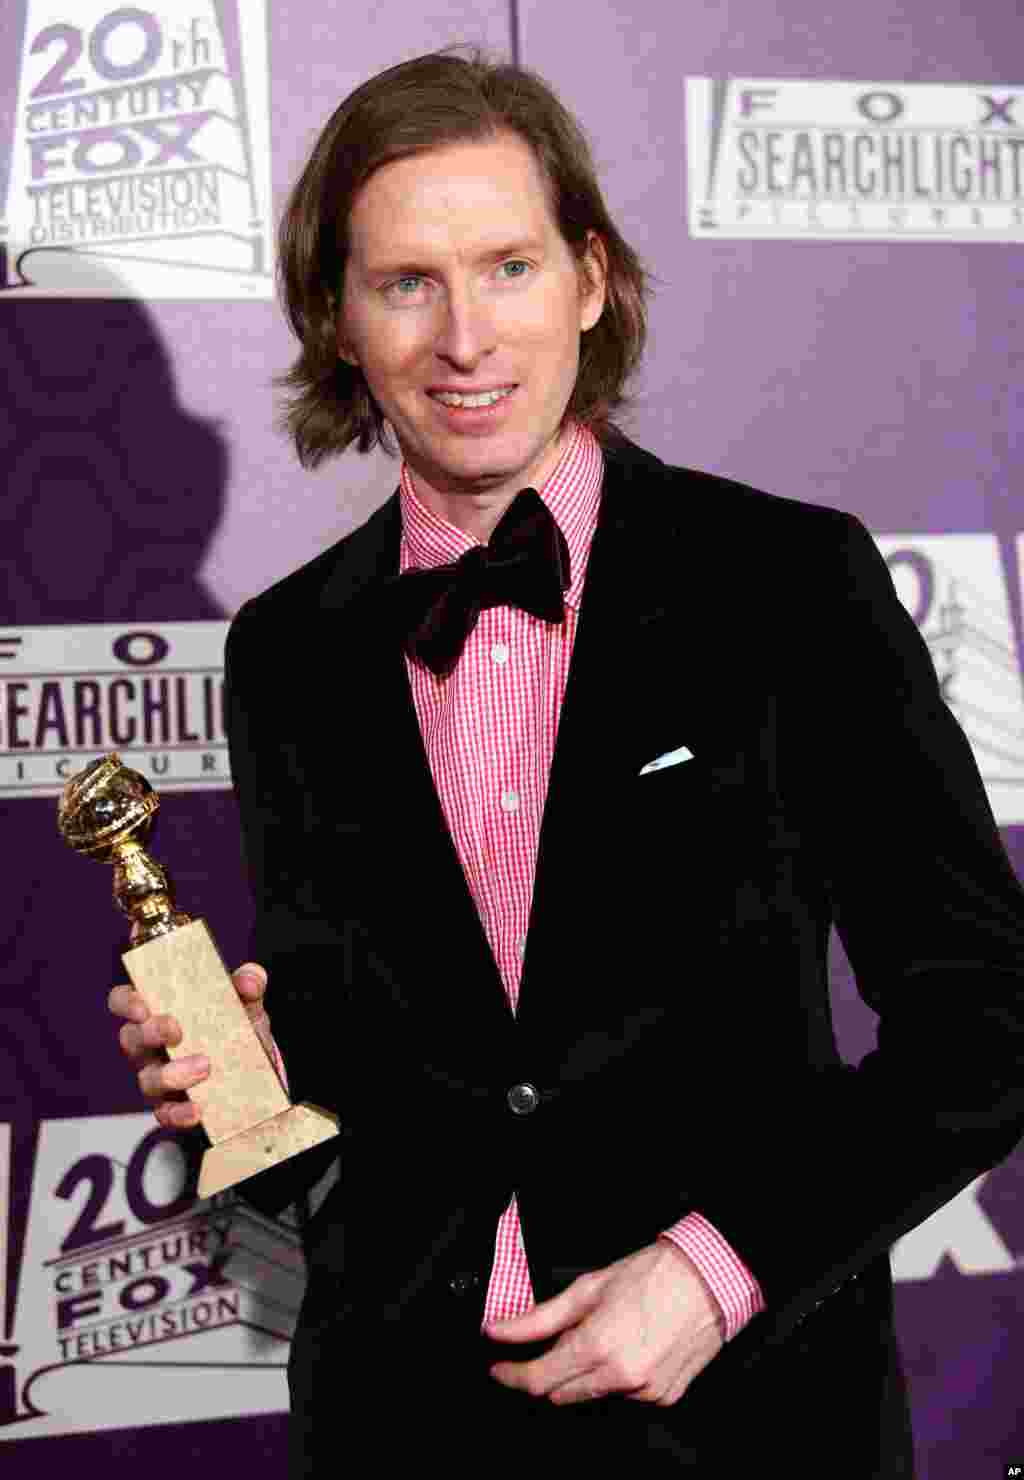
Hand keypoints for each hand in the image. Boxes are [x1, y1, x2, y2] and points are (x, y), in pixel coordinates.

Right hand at [108, 962, 272, 1129]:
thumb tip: (249, 981)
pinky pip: (166, 1113)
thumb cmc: (237, 1029)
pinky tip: (198, 1109)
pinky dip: (180, 1113)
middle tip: (177, 1030)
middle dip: (150, 1033)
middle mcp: (149, 1045)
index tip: (143, 1004)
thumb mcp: (246, 1004)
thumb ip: (249, 984)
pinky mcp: (172, 1107)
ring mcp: (157, 1078)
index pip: (123, 1001)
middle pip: (130, 1039)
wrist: (257, 1075)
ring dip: (172, 1073)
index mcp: (157, 1012)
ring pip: (148, 1079)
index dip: (126, 1002)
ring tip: (205, 1066)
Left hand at [485, 1240, 723, 1406]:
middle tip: (550, 1344)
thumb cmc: (653, 1275)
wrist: (708, 1280)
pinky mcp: (663, 1398)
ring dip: (582, 1375)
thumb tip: (498, 1329)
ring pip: (592, 1396)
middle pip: (560, 1394)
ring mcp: (644, 1393)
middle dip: (547, 1372)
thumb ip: (538, 1317)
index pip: (538, 1380)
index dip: (511, 1375)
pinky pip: (625, 1397)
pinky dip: (615, 1378)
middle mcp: (620, 1377)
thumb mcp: (587, 1288)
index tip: (499, 1368)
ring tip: (599, 1336)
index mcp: (597, 1347)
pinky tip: (627, 1347)